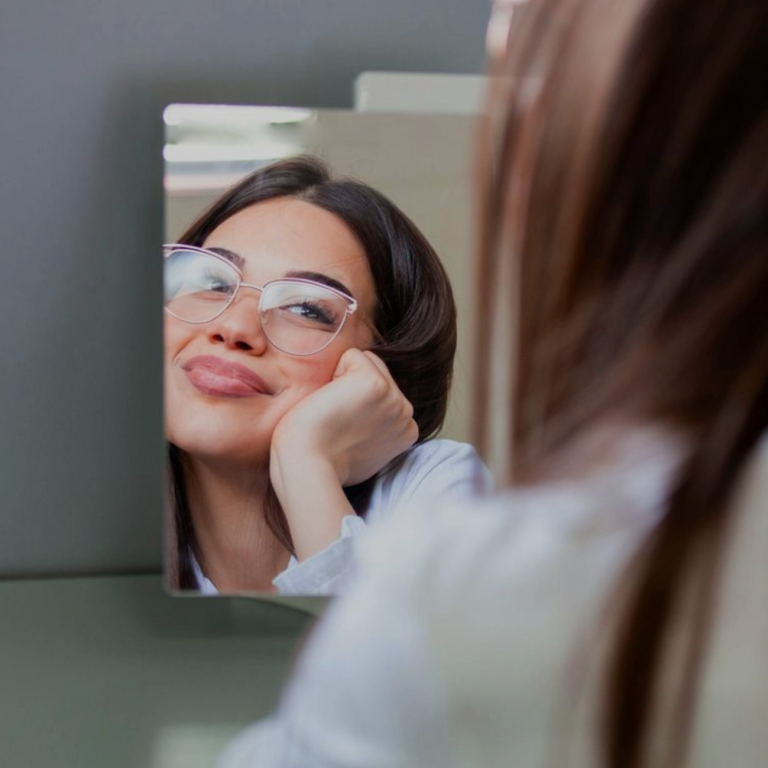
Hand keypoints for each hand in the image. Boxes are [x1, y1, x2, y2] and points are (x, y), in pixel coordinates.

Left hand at [271, 348, 417, 486]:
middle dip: (353, 388)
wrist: (308, 466)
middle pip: (378, 371)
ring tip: (334, 413)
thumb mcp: (363, 449)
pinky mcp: (374, 383)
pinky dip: (333, 373)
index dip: (358, 404)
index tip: (346, 433)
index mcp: (407, 430)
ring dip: (344, 381)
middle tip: (337, 423)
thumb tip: (364, 413)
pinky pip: (351, 356)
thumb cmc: (322, 462)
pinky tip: (330, 402)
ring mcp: (394, 397)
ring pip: (365, 361)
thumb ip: (375, 427)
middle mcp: (406, 413)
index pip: (384, 392)